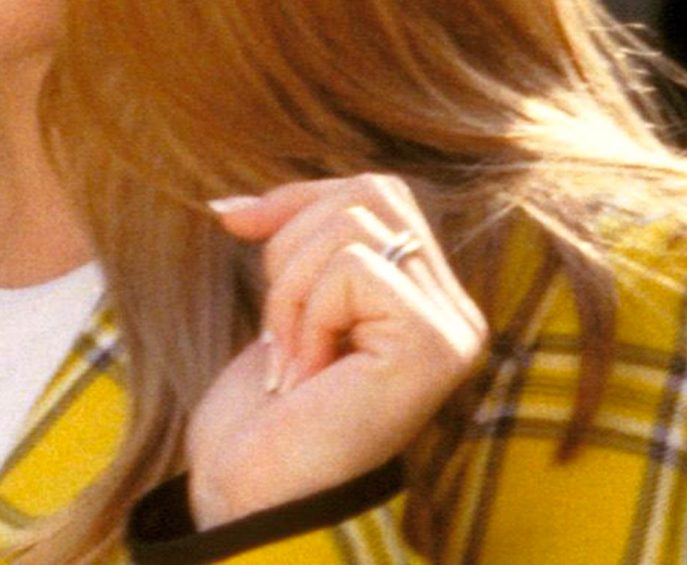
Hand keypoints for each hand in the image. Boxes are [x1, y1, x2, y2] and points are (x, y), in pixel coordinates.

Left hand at [185, 175, 486, 528]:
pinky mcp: (432, 342)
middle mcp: (453, 309)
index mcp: (425, 295)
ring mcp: (450, 327)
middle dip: (291, 241)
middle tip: (278, 324)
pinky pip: (352, 266)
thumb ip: (286, 246)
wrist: (252, 494)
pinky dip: (307, 312)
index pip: (372, 192)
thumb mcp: (279, 307)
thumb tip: (232, 202)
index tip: (233, 221)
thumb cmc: (264, 416)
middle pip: (369, 192)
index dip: (296, 200)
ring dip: (290, 288)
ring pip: (353, 223)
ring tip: (292, 357)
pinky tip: (309, 374)